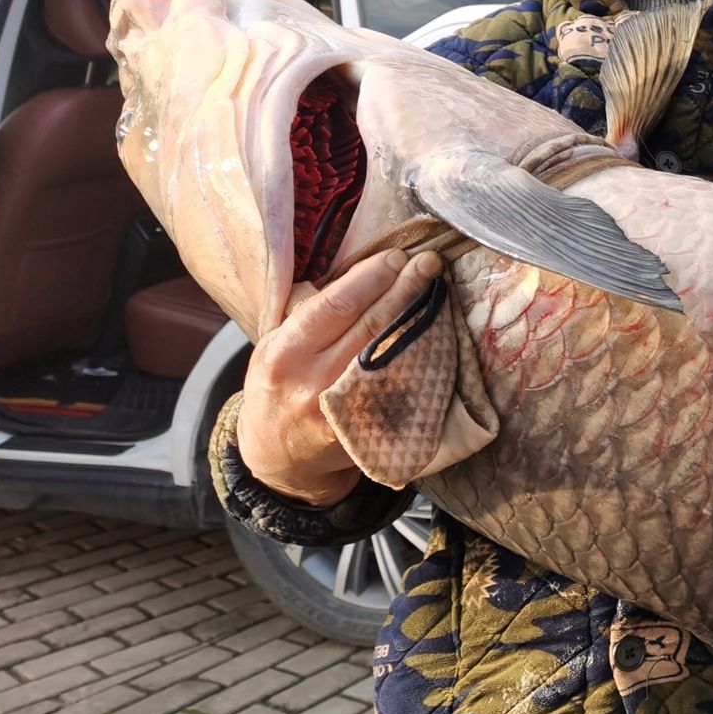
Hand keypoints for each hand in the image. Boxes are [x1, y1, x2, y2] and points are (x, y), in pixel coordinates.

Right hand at [238, 248, 441, 505]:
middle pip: (372, 325)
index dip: (371, 278)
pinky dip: (424, 356)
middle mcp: (315, 382)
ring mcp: (347, 410)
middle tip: (430, 263)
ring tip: (437, 288)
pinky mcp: (371, 429)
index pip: (336, 306)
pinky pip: (404, 384)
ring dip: (420, 317)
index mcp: (285, 354)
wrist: (280, 456)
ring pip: (394, 353)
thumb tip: (358, 270)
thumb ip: (306, 314)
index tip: (396, 257)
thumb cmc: (280, 388)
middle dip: (405, 289)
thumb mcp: (273, 346)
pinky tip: (439, 332)